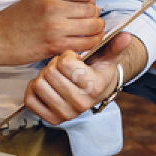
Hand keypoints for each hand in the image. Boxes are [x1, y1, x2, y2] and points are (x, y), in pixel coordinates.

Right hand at [0, 0, 102, 67]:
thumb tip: (91, 2)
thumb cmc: (17, 19)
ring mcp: (55, 26)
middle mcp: (54, 5)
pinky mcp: (56, 45)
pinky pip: (88, 43)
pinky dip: (90, 43)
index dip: (89, 0)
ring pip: (94, 26)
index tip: (83, 7)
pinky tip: (83, 43)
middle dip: (93, 16)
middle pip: (93, 9)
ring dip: (95, 30)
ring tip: (87, 33)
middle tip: (85, 23)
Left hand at [23, 33, 139, 124]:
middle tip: (63, 67)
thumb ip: (114, 45)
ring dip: (44, 75)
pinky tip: (46, 84)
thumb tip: (126, 36)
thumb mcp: (107, 57)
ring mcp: (65, 115)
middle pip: (50, 72)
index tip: (73, 58)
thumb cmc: (98, 71)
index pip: (65, 63)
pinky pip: (29, 99)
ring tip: (56, 76)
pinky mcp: (51, 119)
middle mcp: (80, 104)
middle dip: (54, 64)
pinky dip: (33, 88)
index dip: (67, 55)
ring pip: (38, 84)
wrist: (96, 92)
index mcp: (94, 87)